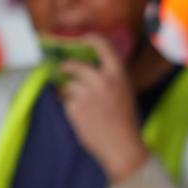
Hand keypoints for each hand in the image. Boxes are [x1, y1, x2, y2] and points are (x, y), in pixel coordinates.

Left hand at [58, 34, 149, 183]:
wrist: (123, 147)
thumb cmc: (125, 121)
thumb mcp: (124, 93)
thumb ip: (109, 78)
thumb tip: (85, 66)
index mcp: (118, 76)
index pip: (102, 45)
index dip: (88, 39)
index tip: (80, 40)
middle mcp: (102, 81)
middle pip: (73, 65)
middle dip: (65, 68)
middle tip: (63, 70)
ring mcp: (88, 95)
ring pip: (67, 86)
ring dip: (68, 93)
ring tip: (80, 105)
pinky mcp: (76, 109)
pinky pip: (65, 102)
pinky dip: (69, 108)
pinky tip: (82, 118)